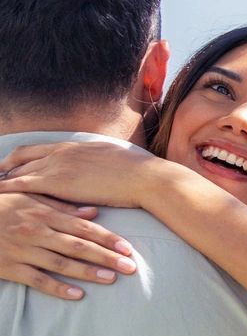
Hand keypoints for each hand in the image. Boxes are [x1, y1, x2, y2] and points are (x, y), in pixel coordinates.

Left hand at [0, 140, 165, 209]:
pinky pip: (20, 184)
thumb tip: (102, 167)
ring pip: (17, 170)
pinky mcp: (56, 181)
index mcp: (75, 146)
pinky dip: (5, 189)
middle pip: (22, 158)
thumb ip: (99, 162)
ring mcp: (57, 165)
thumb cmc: (138, 174)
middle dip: (5, 168)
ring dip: (1, 180)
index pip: (38, 150)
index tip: (10, 167)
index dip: (21, 159)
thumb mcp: (114, 161)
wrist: (145, 178)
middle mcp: (61, 152)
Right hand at [0, 191, 136, 300]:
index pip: (83, 227)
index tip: (128, 248)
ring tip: (111, 278)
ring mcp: (23, 250)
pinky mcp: (9, 267)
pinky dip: (57, 287)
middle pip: (77, 245)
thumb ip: (62, 205)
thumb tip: (94, 212)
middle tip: (131, 266)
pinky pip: (37, 279)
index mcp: (43, 213)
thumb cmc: (1, 207)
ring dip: (87, 272)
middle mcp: (36, 231)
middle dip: (106, 256)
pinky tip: (77, 295)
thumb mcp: (29, 198)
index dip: (107, 238)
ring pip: (61, 263)